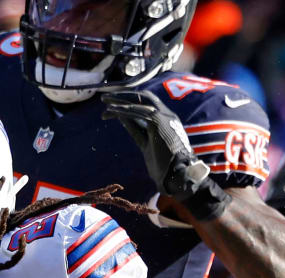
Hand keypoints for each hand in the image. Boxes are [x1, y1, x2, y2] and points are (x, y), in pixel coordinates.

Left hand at [101, 89, 229, 221]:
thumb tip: (125, 123)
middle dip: (125, 96)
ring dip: (120, 100)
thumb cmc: (166, 169)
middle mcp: (167, 115)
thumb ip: (138, 133)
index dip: (130, 104)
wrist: (180, 175)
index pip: (146, 107)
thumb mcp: (148, 147)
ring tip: (104, 101)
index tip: (115, 106)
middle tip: (107, 98)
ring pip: (138, 102)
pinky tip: (110, 112)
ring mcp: (164, 117)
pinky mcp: (157, 121)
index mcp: (167, 121)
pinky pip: (136, 112)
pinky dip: (121, 110)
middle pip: (143, 98)